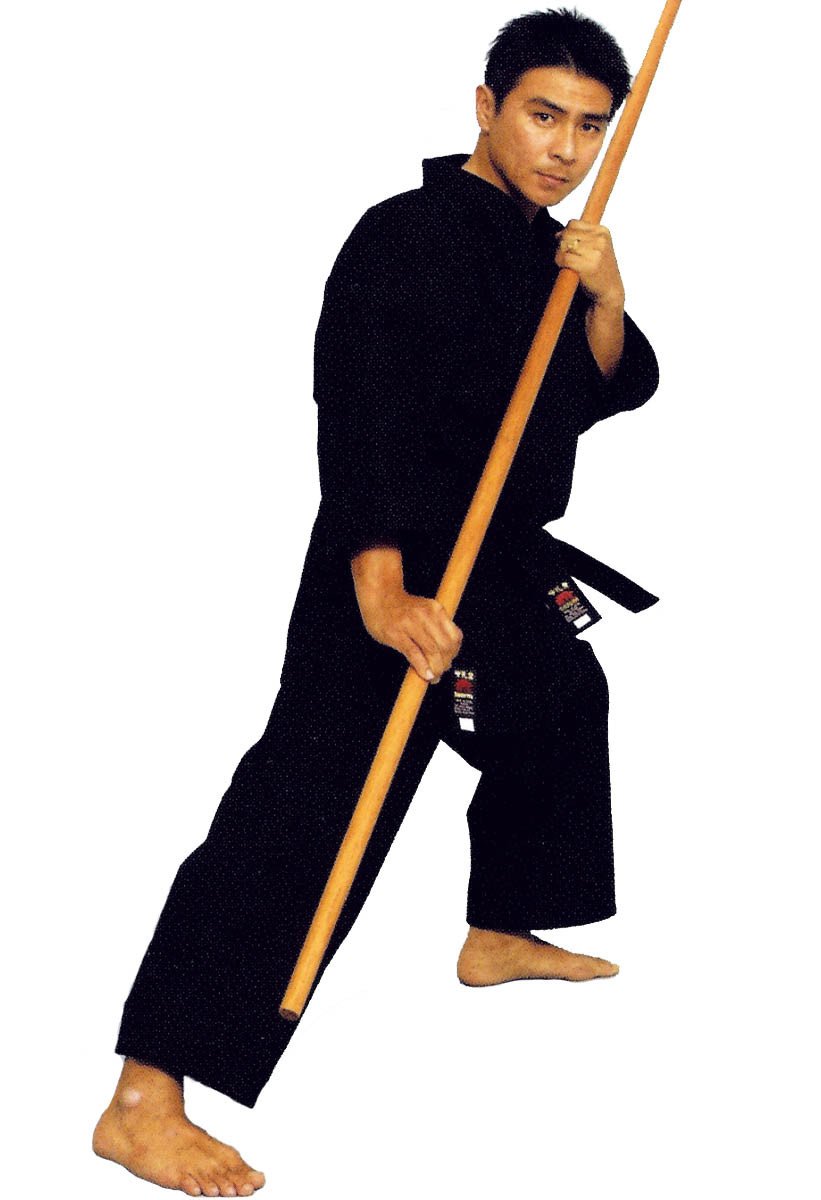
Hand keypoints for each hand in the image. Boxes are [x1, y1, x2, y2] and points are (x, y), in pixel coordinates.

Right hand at [351, 546, 462, 682]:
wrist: (379, 598)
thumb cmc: (402, 607)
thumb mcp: (425, 610)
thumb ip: (438, 626)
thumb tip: (449, 652)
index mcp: (435, 609)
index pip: (454, 636)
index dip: (455, 653)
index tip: (450, 660)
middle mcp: (425, 615)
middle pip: (445, 646)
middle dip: (445, 663)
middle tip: (441, 670)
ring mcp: (410, 624)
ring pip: (432, 651)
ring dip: (436, 668)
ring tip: (434, 676)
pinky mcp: (397, 634)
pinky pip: (414, 654)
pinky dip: (422, 667)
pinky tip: (425, 674)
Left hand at [555, 220, 624, 377]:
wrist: (608, 293)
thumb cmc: (598, 272)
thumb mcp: (594, 249)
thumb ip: (578, 238)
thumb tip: (556, 234)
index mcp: (603, 231)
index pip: (573, 223)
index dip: (565, 235)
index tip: (569, 248)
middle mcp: (601, 239)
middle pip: (567, 232)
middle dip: (561, 245)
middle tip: (567, 259)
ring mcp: (596, 251)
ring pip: (564, 244)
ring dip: (560, 254)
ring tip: (568, 265)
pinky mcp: (588, 265)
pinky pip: (563, 257)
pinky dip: (559, 263)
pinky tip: (566, 269)